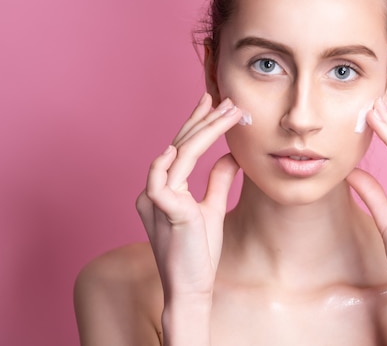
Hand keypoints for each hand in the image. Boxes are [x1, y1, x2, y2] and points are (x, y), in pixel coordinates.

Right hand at [136, 93, 241, 301]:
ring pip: (177, 154)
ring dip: (203, 130)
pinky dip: (169, 160)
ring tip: (227, 112)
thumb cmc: (199, 252)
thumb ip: (218, 181)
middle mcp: (155, 190)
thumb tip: (230, 155)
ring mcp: (155, 199)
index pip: (182, 148)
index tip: (214, 102)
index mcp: (164, 189)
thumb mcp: (212, 208)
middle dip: (204, 119)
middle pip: (179, 145)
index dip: (198, 123)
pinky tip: (182, 143)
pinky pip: (161, 179)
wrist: (192, 288)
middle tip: (226, 99)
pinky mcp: (163, 211)